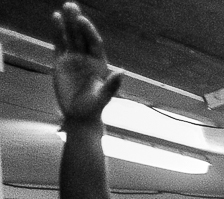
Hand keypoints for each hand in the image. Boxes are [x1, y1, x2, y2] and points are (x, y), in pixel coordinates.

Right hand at [52, 4, 122, 126]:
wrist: (80, 115)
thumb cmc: (94, 108)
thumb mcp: (104, 97)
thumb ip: (112, 85)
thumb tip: (122, 72)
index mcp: (99, 64)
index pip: (94, 43)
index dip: (89, 32)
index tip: (83, 20)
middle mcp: (87, 58)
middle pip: (81, 36)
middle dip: (77, 22)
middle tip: (72, 5)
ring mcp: (73, 59)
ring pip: (70, 37)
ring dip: (66, 23)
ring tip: (63, 9)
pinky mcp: (61, 62)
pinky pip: (59, 44)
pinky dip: (57, 32)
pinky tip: (55, 19)